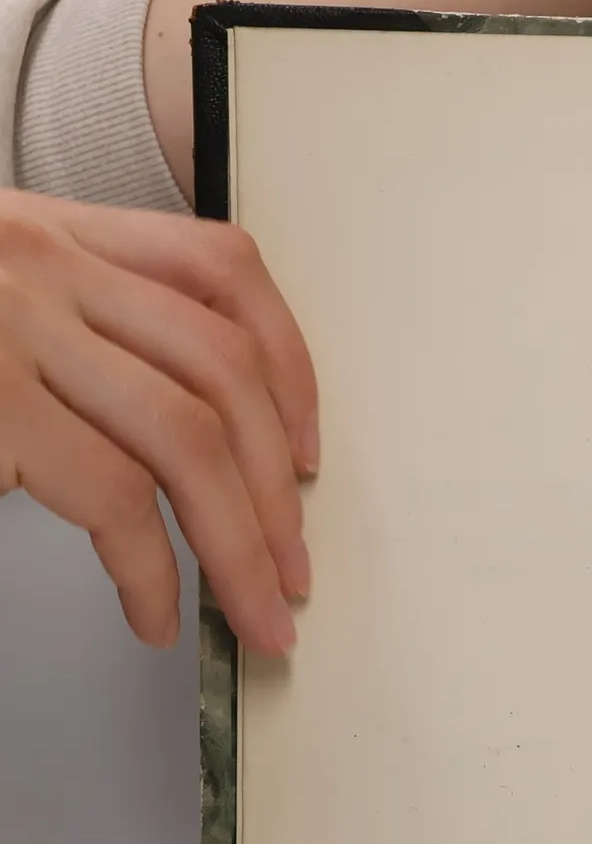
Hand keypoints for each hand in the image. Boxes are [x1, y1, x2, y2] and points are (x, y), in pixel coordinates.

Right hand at [0, 190, 315, 653]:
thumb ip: (70, 333)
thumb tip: (192, 445)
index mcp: (51, 228)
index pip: (223, 269)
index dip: (292, 363)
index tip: (310, 452)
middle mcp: (40, 261)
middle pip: (224, 372)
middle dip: (278, 490)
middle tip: (297, 575)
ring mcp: (7, 328)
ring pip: (186, 436)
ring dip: (241, 542)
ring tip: (257, 614)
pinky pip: (110, 495)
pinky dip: (151, 569)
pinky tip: (156, 615)